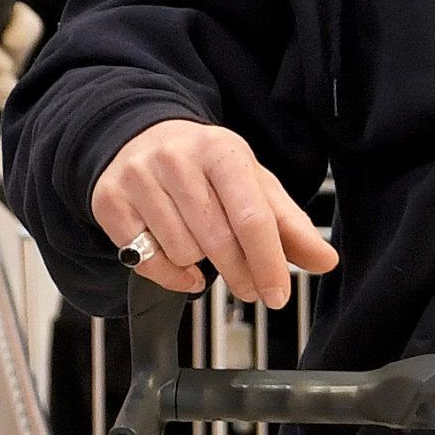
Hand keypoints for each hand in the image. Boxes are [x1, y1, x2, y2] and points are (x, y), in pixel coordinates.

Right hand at [90, 119, 337, 309]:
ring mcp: (137, 178)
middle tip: (251, 287)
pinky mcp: (109, 200)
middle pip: (217, 240)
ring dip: (200, 266)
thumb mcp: (252, 183)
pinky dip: (170, 275)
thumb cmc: (205, 167)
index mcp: (220, 150)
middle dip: (241, 273)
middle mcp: (174, 159)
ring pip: (181, 252)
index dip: (268, 262)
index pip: (251, 217)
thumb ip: (289, 224)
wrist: (138, 138)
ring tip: (204, 252)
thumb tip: (325, 260)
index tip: (277, 295)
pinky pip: (145, 260)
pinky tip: (181, 265)